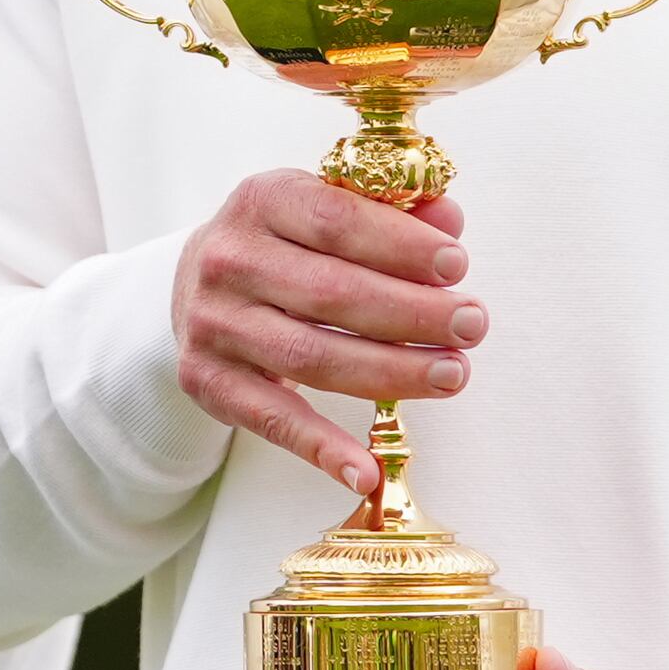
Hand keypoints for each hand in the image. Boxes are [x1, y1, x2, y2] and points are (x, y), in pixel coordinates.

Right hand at [171, 175, 482, 500]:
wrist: (196, 283)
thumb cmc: (286, 244)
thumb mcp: (326, 208)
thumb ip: (390, 210)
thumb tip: (448, 223)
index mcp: (263, 200)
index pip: (336, 220)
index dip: (401, 245)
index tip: (457, 266)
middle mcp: (229, 260)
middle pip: (332, 293)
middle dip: (413, 313)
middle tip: (472, 325)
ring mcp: (213, 325)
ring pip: (312, 358)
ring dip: (391, 373)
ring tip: (453, 375)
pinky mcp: (208, 382)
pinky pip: (274, 422)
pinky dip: (323, 449)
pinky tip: (370, 469)